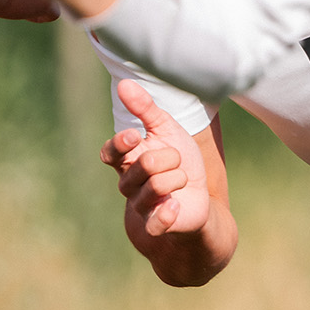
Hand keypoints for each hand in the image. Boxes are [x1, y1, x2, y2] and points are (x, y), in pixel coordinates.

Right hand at [100, 80, 211, 236]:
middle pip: (142, 166)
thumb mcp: (166, 129)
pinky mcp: (155, 225)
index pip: (110, 153)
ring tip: (182, 178)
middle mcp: (129, 182)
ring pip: (154, 188)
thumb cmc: (179, 160)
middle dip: (168, 158)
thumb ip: (145, 109)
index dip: (119, 144)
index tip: (135, 135)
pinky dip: (166, 213)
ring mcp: (141, 205)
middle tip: (177, 159)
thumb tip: (124, 84)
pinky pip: (154, 223)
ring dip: (176, 178)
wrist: (199, 196)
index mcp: (128, 158)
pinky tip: (175, 205)